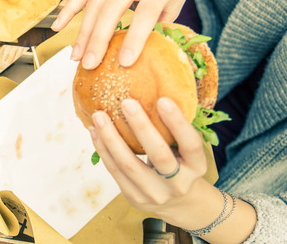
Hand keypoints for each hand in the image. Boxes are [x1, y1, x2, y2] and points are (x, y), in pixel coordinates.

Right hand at [51, 0, 199, 68]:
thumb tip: (143, 50)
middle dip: (98, 39)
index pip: (145, 12)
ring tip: (77, 56)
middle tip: (90, 64)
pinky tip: (58, 27)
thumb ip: (161, 20)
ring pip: (95, 4)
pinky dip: (69, 10)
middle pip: (112, 8)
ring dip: (83, 32)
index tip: (125, 62)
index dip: (134, 38)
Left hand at [88, 98, 206, 216]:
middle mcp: (179, 183)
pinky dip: (103, 150)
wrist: (176, 203)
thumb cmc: (179, 164)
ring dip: (111, 138)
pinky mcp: (135, 198)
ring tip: (99, 116)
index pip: (191, 144)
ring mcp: (156, 194)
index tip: (163, 99)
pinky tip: (95, 131)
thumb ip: (174, 130)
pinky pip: (115, 172)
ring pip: (129, 165)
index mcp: (197, 167)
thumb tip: (152, 89)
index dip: (178, 123)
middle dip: (141, 127)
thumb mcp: (185, 151)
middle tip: (126, 102)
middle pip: (159, 156)